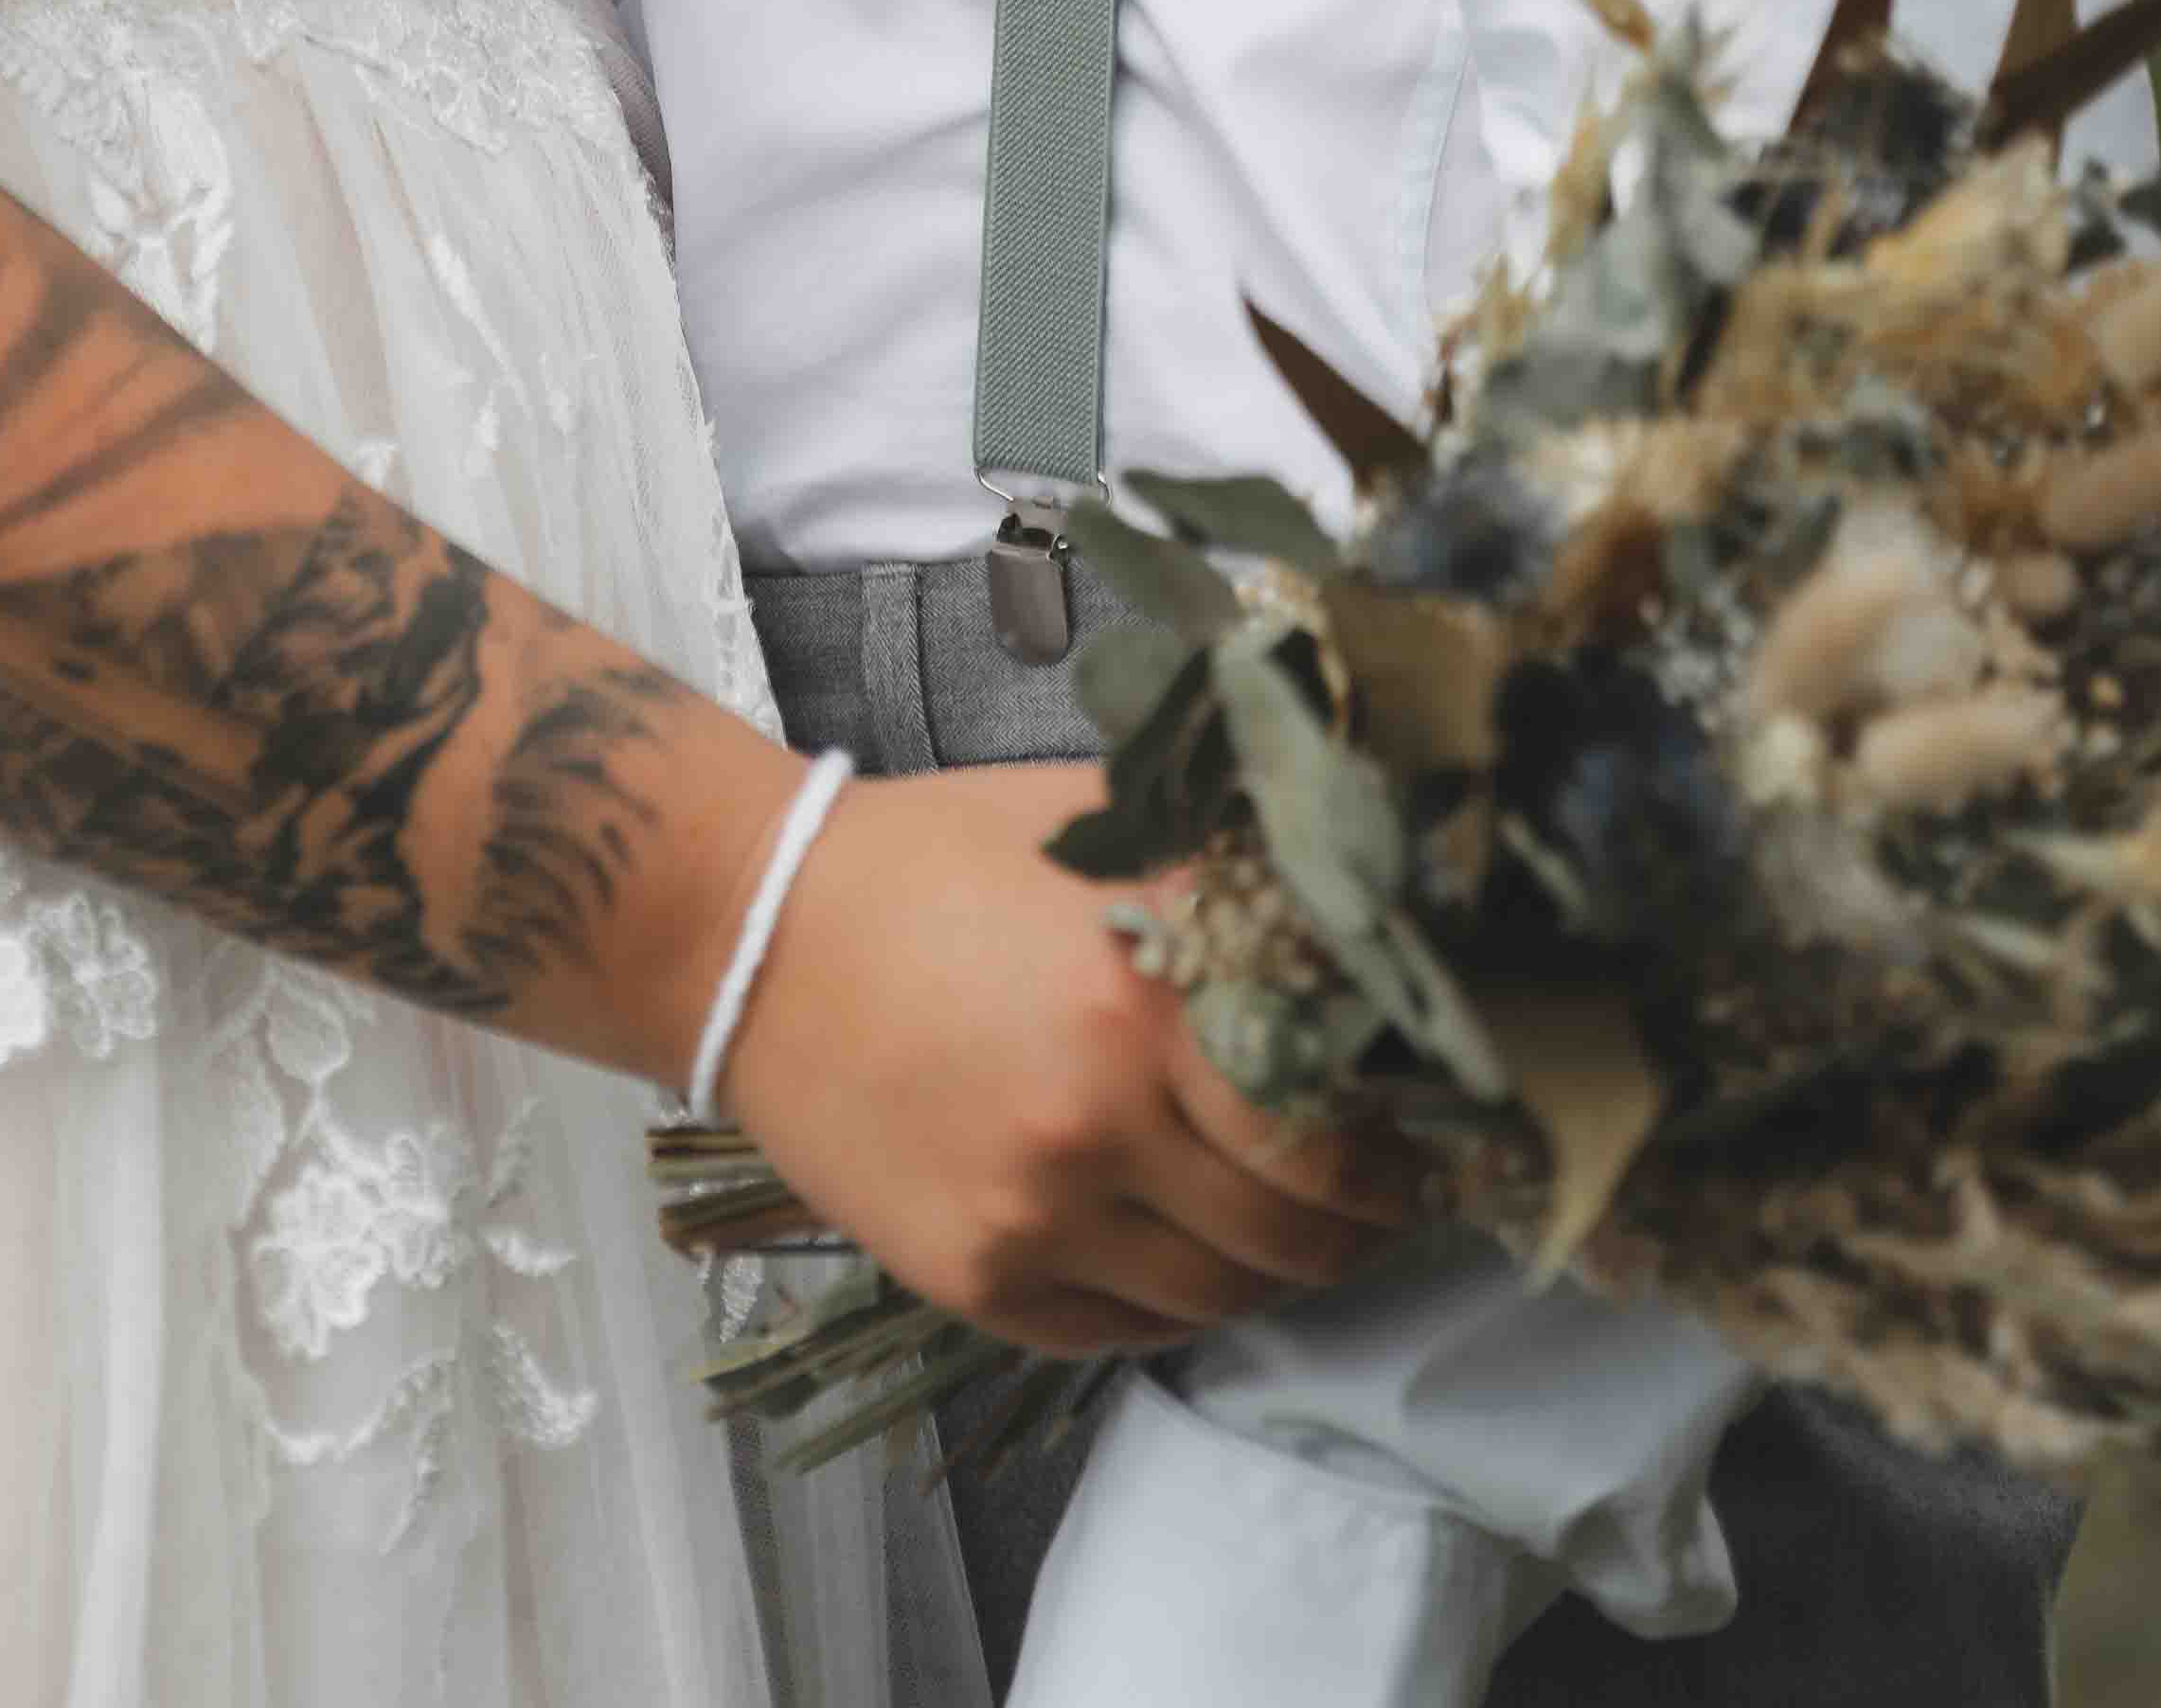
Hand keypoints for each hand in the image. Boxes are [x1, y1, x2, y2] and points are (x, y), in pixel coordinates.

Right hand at [727, 763, 1399, 1356]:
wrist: (747, 930)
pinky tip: (1179, 1248)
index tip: (1413, 1146)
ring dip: (1268, 1273)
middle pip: (1288, 1238)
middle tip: (1371, 1202)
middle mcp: (1094, 1129)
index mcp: (1136, 1007)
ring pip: (1215, 1300)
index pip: (1325, 1140)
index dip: (1388, 1158)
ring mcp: (1032, 1221)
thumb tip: (1354, 907)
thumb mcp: (1085, 826)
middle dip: (1349, 1229)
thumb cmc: (925, 858)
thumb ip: (1214, 869)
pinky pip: (1123, 1333)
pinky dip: (1174, 1304)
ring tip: (1281, 1226)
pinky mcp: (976, 1282)